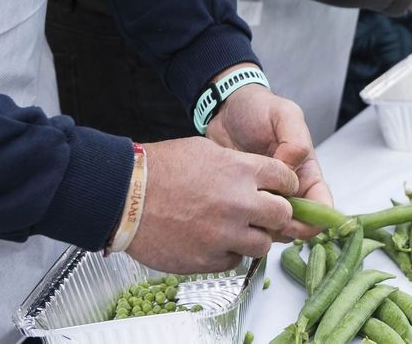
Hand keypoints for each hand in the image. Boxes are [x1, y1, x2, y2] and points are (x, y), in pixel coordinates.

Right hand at [127, 136, 298, 272]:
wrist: (125, 196)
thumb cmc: (159, 169)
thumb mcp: (205, 150)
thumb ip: (237, 165)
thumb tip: (256, 176)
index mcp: (242, 171)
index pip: (287, 181)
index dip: (285, 186)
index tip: (280, 191)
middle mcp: (240, 203)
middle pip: (282, 216)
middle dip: (275, 215)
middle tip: (263, 214)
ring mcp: (225, 234)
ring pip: (263, 245)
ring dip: (253, 237)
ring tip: (236, 230)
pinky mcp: (208, 259)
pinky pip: (234, 261)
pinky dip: (228, 253)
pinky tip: (213, 241)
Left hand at [205, 83, 329, 238]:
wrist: (224, 110)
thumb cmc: (258, 109)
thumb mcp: (284, 114)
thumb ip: (295, 140)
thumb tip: (290, 171)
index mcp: (306, 171)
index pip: (322, 206)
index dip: (314, 221)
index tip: (294, 221)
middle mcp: (290, 190)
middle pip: (299, 224)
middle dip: (286, 229)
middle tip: (265, 222)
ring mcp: (267, 197)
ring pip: (275, 228)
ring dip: (264, 228)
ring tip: (246, 215)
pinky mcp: (244, 200)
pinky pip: (250, 223)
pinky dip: (245, 224)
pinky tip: (233, 214)